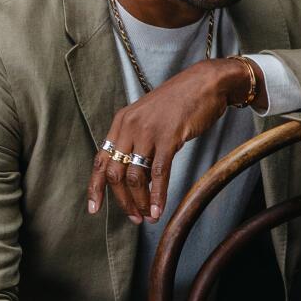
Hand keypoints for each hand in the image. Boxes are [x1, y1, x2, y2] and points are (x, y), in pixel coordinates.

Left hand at [88, 57, 256, 222]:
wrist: (206, 83)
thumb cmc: (181, 102)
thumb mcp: (150, 118)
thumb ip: (138, 140)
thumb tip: (136, 174)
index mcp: (121, 122)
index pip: (101, 160)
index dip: (95, 187)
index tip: (94, 208)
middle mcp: (129, 126)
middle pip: (115, 172)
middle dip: (122, 200)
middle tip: (133, 217)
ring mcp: (148, 131)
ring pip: (135, 176)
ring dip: (140, 201)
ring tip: (148, 216)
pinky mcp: (169, 136)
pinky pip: (158, 172)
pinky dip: (157, 195)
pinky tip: (159, 208)